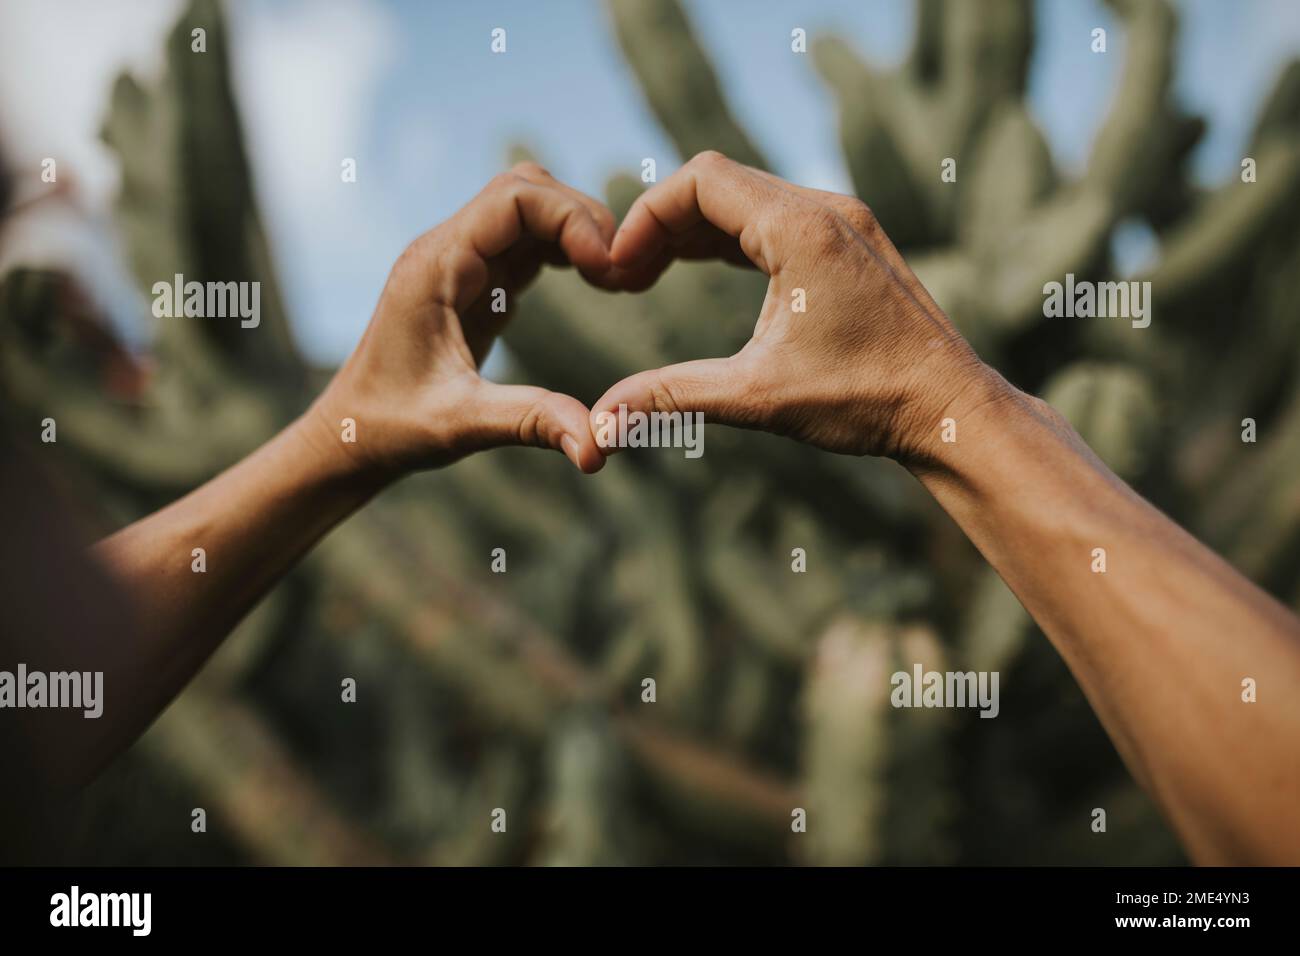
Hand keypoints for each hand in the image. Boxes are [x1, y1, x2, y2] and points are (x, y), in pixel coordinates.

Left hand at [310, 163, 616, 480]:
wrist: (349, 438)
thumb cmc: (390, 427)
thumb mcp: (461, 425)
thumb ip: (531, 422)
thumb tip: (599, 446)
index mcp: (435, 265)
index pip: (514, 197)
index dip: (572, 219)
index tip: (609, 269)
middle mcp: (446, 251)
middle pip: (527, 189)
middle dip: (582, 219)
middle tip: (622, 274)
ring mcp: (460, 264)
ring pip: (529, 210)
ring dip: (576, 232)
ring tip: (614, 278)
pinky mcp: (473, 285)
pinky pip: (525, 243)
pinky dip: (565, 251)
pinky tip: (593, 283)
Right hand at [593, 151, 1002, 465]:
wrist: (950, 410)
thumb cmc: (866, 399)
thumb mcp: (758, 397)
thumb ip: (672, 396)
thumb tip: (601, 423)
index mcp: (801, 229)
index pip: (698, 183)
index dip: (644, 219)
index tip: (616, 271)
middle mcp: (826, 209)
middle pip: (718, 183)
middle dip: (661, 224)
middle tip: (625, 279)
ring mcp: (845, 222)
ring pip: (747, 198)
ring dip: (693, 230)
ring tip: (650, 277)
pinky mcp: (853, 242)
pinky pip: (775, 217)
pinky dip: (731, 237)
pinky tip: (703, 270)